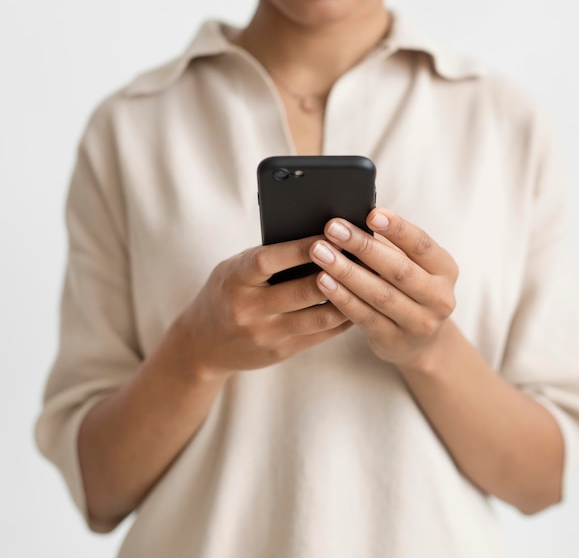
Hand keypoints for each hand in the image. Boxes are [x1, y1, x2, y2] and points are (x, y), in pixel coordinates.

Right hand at [178, 236, 351, 375]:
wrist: (202, 345)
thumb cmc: (226, 294)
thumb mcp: (234, 271)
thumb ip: (266, 259)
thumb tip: (315, 240)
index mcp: (235, 279)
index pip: (269, 260)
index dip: (300, 248)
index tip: (328, 234)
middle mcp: (249, 309)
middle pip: (302, 291)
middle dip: (335, 272)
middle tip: (362, 256)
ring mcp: (266, 334)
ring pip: (319, 316)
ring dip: (348, 297)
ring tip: (368, 279)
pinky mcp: (281, 352)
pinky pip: (321, 334)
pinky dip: (342, 318)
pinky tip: (357, 303)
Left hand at [309, 209, 458, 367]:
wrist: (421, 343)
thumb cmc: (407, 289)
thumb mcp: (411, 265)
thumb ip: (389, 245)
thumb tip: (352, 218)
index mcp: (444, 269)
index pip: (422, 244)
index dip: (397, 228)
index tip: (371, 213)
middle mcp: (439, 297)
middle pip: (398, 270)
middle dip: (363, 246)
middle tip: (332, 229)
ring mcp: (419, 323)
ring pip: (380, 295)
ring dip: (347, 272)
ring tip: (321, 253)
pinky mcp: (395, 341)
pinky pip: (365, 317)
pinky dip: (342, 298)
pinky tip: (323, 282)